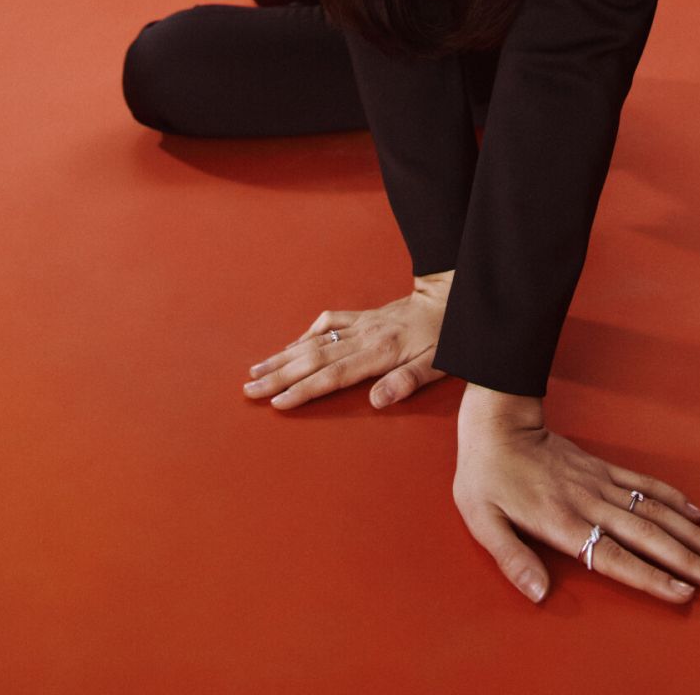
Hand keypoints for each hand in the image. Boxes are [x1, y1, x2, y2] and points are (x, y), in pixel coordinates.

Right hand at [242, 271, 453, 410]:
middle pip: (314, 358)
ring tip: (256, 369)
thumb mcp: (437, 364)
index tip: (277, 402)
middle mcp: (364, 336)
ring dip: (283, 356)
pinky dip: (305, 335)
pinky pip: (327, 323)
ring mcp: (360, 324)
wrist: (449, 297)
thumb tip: (376, 402)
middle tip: (249, 388)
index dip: (303, 390)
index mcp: (380, 352)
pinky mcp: (362, 316)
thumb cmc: (445, 337)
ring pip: (314, 340)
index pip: (333, 376)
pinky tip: (291, 346)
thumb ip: (407, 382)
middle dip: (279, 375)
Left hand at [453, 387, 699, 604]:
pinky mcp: (602, 467)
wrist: (496, 420)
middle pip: (647, 536)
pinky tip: (696, 513)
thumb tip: (539, 595)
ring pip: (654, 510)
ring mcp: (600, 482)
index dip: (650, 576)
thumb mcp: (482, 521)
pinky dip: (672, 497)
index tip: (683, 592)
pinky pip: (643, 483)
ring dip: (692, 533)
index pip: (614, 556)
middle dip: (689, 560)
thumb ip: (511, 559)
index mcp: (561, 521)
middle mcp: (589, 502)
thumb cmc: (485, 475)